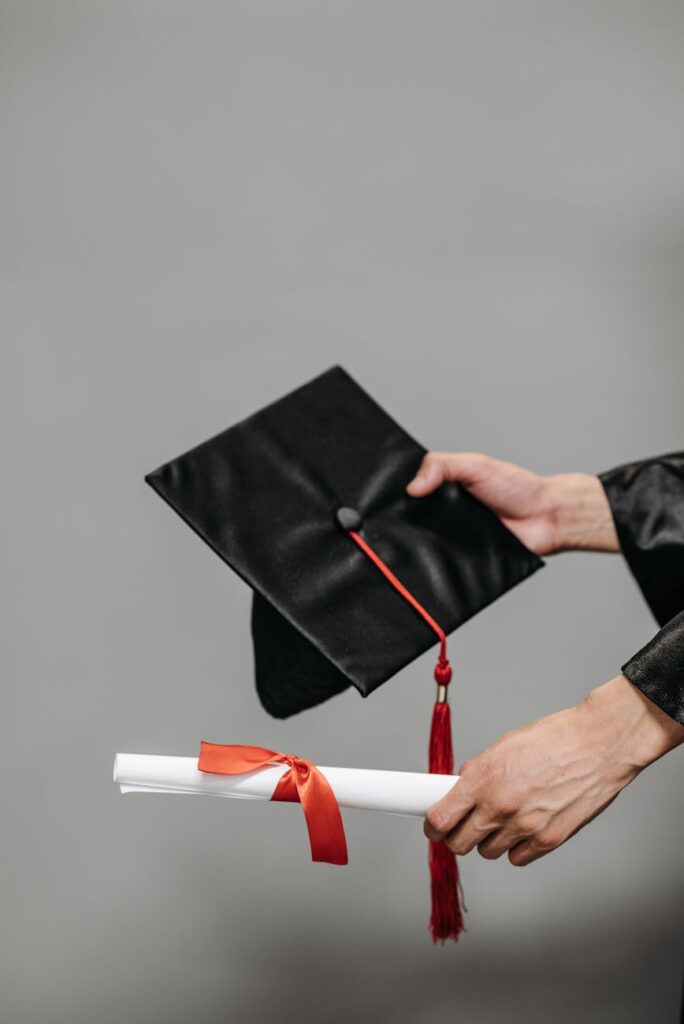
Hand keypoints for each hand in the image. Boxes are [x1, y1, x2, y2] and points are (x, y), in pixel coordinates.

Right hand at [407, 452, 618, 554]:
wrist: (546, 518)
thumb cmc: (517, 488)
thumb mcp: (476, 465)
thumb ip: (442, 466)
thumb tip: (412, 487)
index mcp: (445, 488)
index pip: (412, 491)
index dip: (399, 493)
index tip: (383, 497)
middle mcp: (445, 513)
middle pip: (413, 519)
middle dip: (403, 521)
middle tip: (390, 523)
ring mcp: (453, 537)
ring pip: (425, 543)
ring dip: (418, 544)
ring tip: (404, 544)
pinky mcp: (463, 559)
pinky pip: (444, 563)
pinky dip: (437, 563)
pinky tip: (428, 561)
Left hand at [424, 675, 683, 865]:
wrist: (599, 745)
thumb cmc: (556, 739)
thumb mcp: (504, 745)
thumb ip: (479, 771)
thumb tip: (461, 788)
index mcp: (483, 777)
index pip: (439, 818)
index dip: (432, 825)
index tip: (433, 825)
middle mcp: (499, 805)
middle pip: (458, 844)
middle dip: (457, 836)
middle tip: (464, 825)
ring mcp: (524, 826)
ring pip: (487, 852)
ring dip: (489, 840)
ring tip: (504, 819)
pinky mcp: (548, 840)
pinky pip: (518, 858)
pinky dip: (517, 847)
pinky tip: (525, 827)